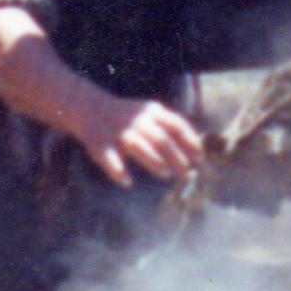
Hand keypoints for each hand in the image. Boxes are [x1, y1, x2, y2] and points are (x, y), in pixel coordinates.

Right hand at [76, 94, 202, 186]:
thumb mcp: (151, 112)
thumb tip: (198, 148)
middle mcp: (136, 121)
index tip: (199, 159)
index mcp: (152, 111)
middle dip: (177, 158)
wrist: (91, 108)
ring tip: (166, 174)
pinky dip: (118, 172)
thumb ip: (172, 125)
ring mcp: (118, 133)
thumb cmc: (129, 117)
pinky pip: (110, 160)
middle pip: (161, 139)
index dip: (190, 143)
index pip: (176, 126)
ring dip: (154, 161)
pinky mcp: (101, 146)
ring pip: (139, 147)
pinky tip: (127, 182)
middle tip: (187, 174)